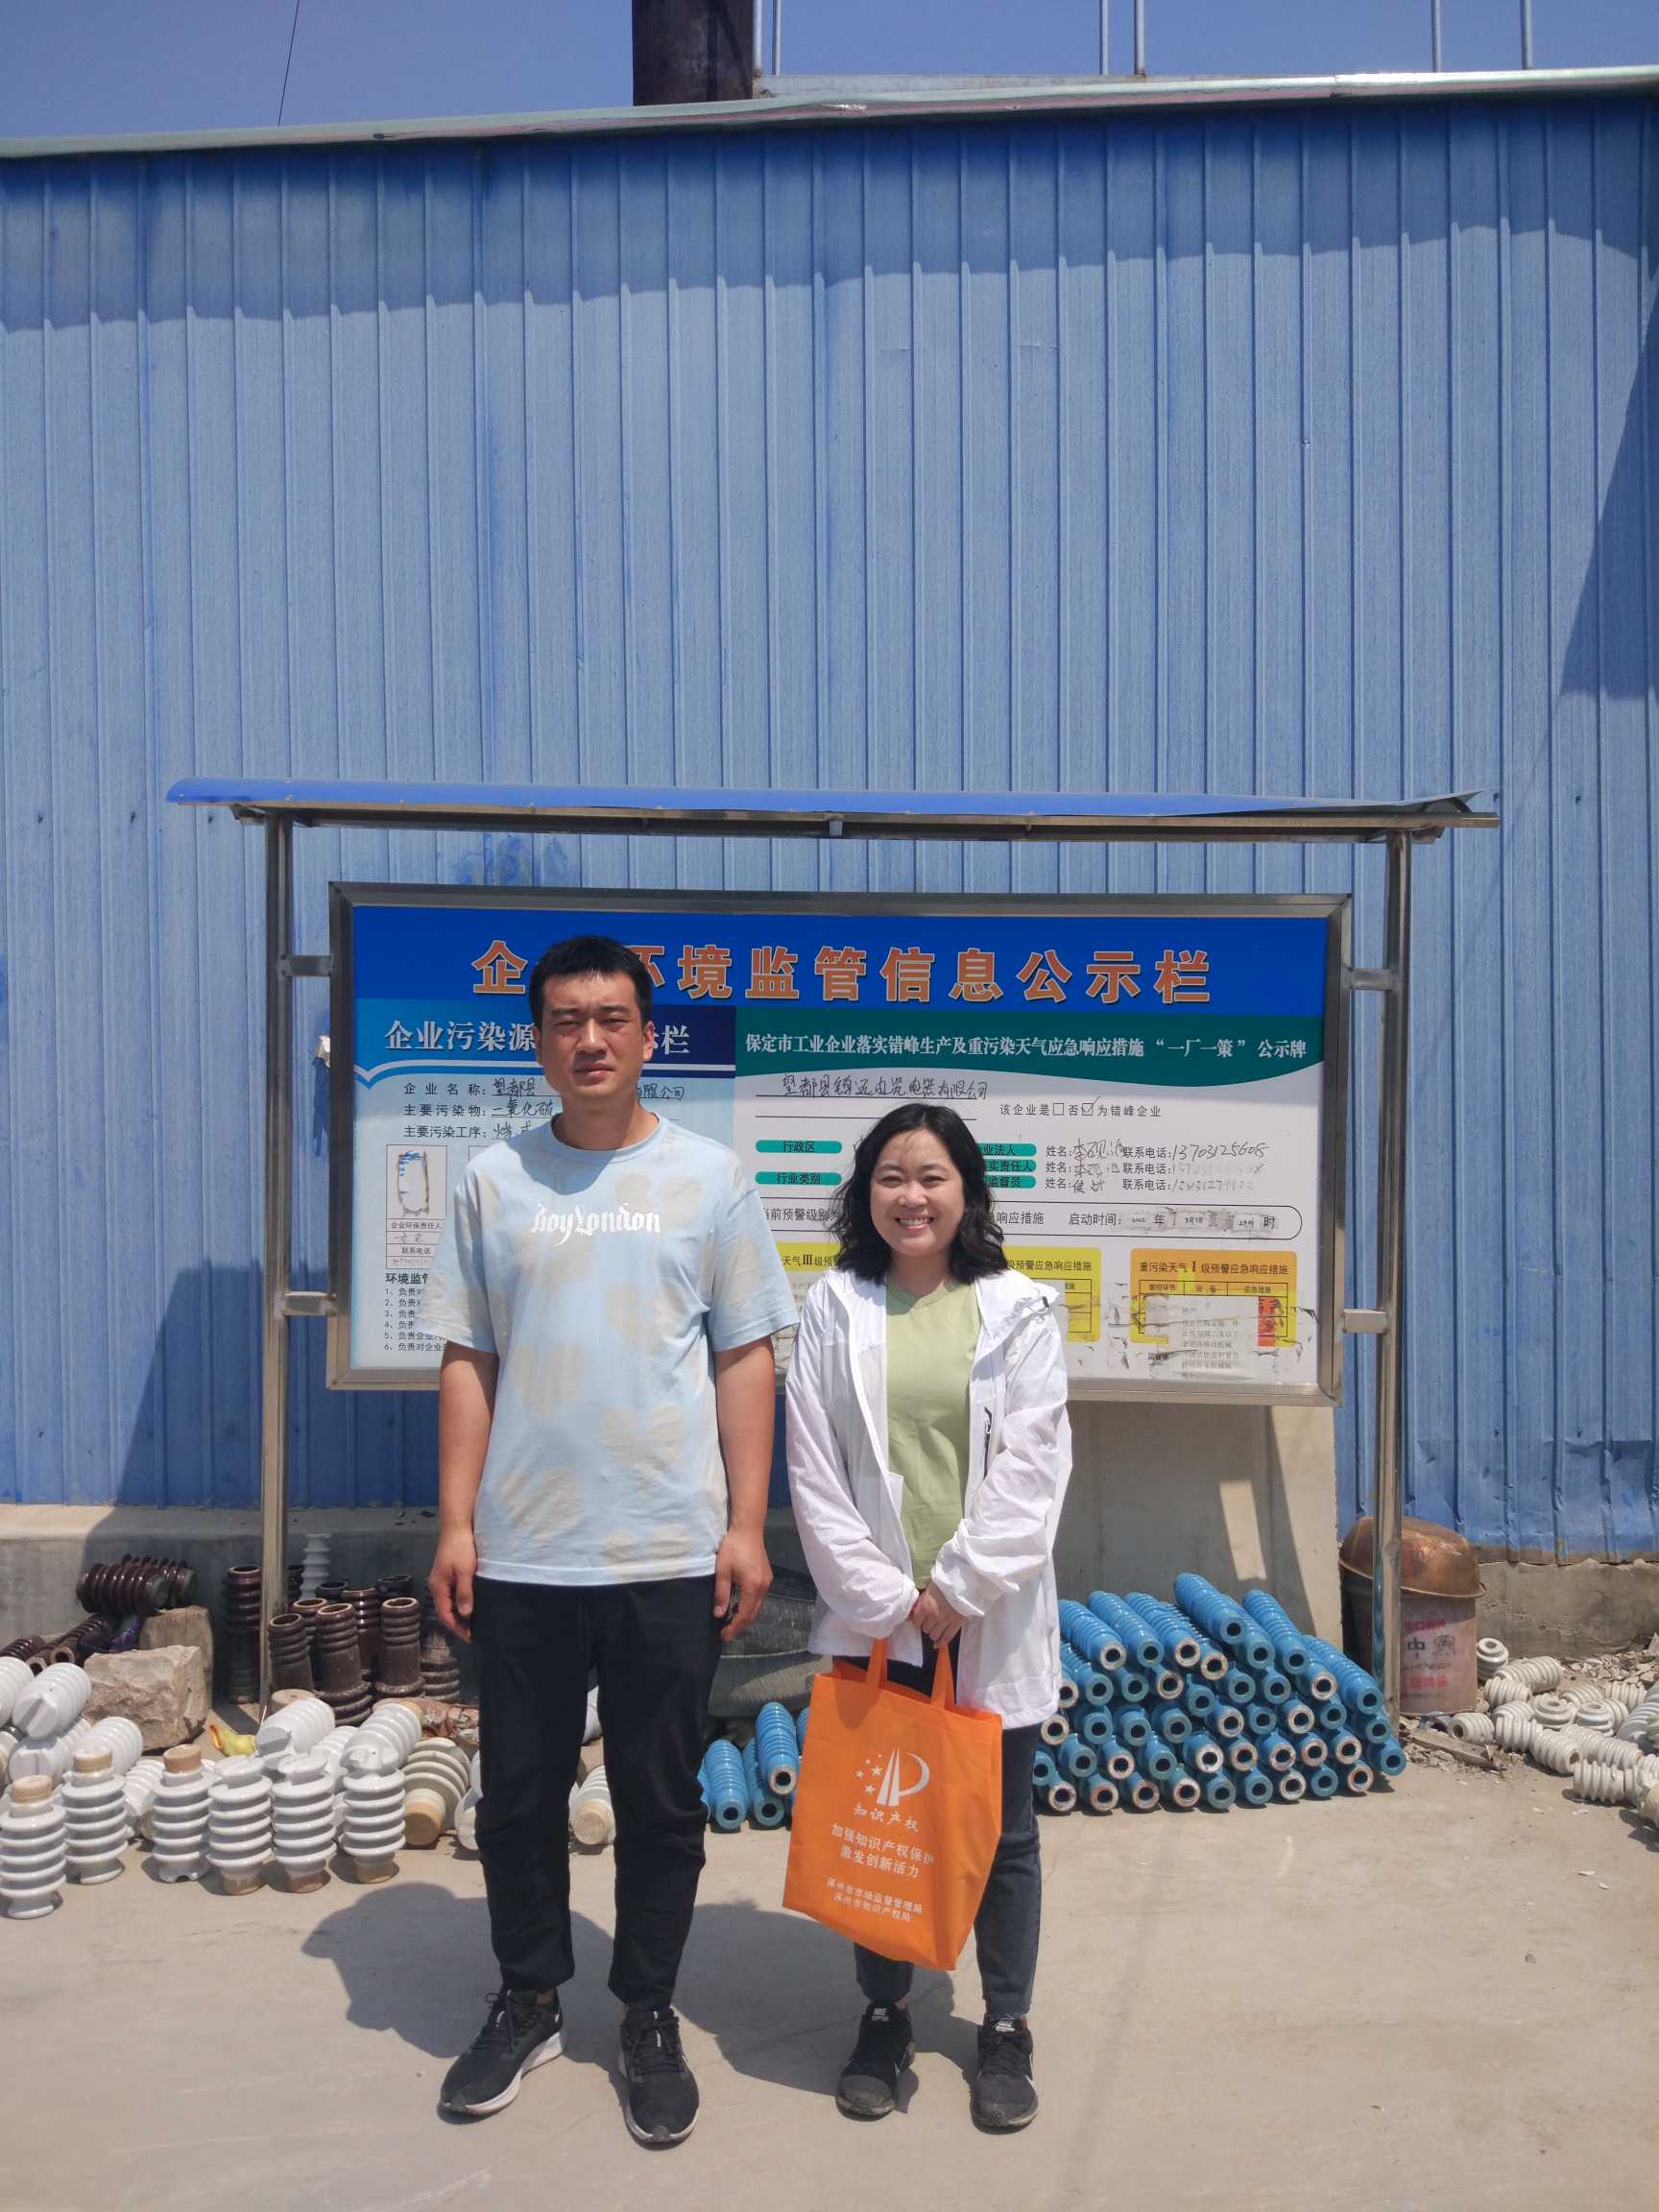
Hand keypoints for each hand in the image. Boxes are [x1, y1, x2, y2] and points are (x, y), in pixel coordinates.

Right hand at [429, 1526, 477, 1640]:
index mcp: (438, 1587)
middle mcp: (436, 1585)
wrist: (457, 1527)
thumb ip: (464, 1593)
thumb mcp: (465, 1572)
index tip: (469, 1637)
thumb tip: (465, 1614)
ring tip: (472, 1622)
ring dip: (458, 1613)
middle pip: (444, 1610)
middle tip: (472, 1632)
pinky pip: (450, 1594)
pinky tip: (468, 1604)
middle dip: (457, 1623)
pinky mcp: (446, 1573)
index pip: (444, 1614)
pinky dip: (458, 1603)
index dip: (456, 1627)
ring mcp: (440, 1579)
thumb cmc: (461, 1548)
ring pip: (447, 1602)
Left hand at [714, 1525, 771, 1643]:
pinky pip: (760, 1598)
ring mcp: (767, 1582)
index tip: (724, 1635)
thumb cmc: (733, 1548)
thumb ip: (721, 1593)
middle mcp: (764, 1587)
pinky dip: (750, 1606)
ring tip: (731, 1620)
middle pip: (754, 1614)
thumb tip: (719, 1614)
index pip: (744, 1615)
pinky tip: (739, 1604)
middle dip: (740, 1625)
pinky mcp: (767, 1577)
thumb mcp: (722, 1571)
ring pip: (758, 1607)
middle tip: (726, 1632)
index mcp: (753, 1587)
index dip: (734, 1627)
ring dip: (746, 1616)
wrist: (748, 1530)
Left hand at [910, 1587, 969, 1646]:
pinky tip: (937, 1644)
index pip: (916, 1621)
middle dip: (926, 1625)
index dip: (918, 1620)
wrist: (963, 1581)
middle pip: (925, 1629)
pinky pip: (947, 1637)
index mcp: (926, 1605)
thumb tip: (911, 1615)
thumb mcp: (929, 1589)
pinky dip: (941, 1642)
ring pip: (934, 1635)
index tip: (920, 1618)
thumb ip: (920, 1602)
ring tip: (936, 1628)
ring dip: (934, 1633)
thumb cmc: (946, 1582)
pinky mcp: (957, 1623)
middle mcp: (934, 1615)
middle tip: (930, 1621)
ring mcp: (946, 1621)